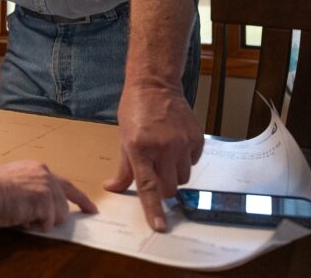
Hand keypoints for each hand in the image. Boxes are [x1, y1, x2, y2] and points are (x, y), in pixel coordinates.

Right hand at [0, 161, 97, 230]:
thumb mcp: (15, 183)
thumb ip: (31, 190)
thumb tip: (38, 208)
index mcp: (39, 169)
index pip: (67, 185)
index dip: (81, 199)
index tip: (91, 209)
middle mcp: (46, 175)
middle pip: (64, 205)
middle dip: (53, 216)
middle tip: (37, 219)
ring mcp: (47, 187)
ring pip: (58, 215)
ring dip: (41, 221)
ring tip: (21, 214)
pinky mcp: (44, 201)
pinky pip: (48, 224)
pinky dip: (35, 225)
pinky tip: (21, 217)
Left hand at [103, 85, 203, 231]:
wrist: (155, 85)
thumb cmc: (135, 112)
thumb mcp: (124, 139)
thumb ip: (123, 169)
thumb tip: (113, 189)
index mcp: (139, 148)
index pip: (147, 186)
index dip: (154, 209)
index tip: (160, 226)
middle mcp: (163, 147)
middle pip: (170, 187)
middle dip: (163, 186)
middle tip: (156, 171)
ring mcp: (182, 142)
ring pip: (183, 178)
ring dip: (174, 173)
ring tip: (165, 153)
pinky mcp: (197, 138)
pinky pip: (194, 162)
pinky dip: (185, 159)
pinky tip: (176, 142)